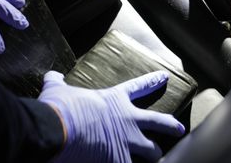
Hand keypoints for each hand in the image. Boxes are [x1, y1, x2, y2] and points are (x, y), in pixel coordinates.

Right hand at [38, 71, 184, 162]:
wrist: (58, 128)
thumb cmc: (60, 106)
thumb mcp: (57, 89)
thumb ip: (57, 82)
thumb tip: (51, 76)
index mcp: (115, 100)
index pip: (138, 87)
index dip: (151, 82)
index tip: (164, 78)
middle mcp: (128, 121)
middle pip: (159, 122)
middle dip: (170, 125)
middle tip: (178, 128)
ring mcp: (127, 143)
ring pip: (152, 152)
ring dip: (153, 155)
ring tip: (155, 158)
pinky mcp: (119, 161)